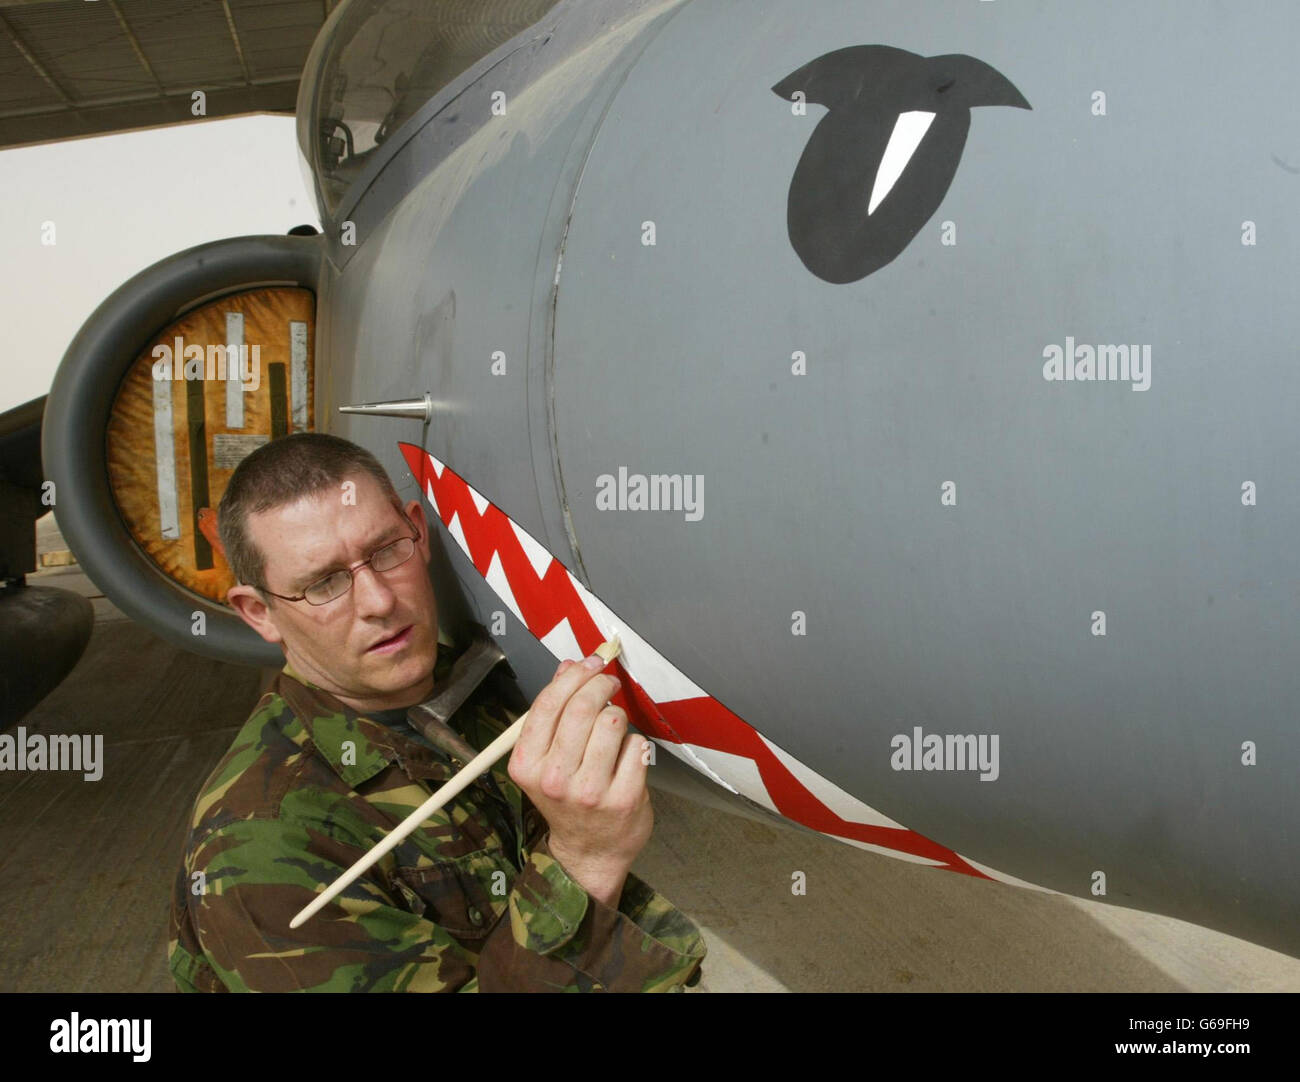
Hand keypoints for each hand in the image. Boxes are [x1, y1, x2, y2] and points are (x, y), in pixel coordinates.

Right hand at [507, 654, 653, 905]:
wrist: (589, 851)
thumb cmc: (568, 797)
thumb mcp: (547, 757)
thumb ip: (555, 710)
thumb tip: (569, 666)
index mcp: (527, 764)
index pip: (548, 705)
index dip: (574, 676)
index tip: (591, 663)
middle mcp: (554, 779)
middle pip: (582, 708)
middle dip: (600, 685)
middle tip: (608, 684)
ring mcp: (590, 791)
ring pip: (612, 723)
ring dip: (617, 715)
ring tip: (614, 729)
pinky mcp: (623, 798)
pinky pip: (636, 746)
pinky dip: (635, 744)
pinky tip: (626, 757)